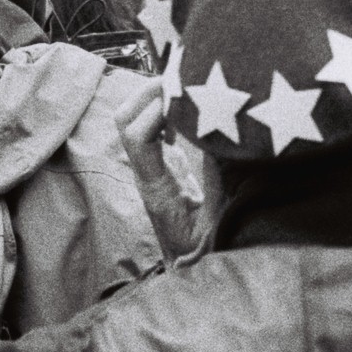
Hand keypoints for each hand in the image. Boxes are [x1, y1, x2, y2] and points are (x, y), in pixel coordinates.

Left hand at [115, 76, 208, 260]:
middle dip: (150, 93)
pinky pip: (151, 125)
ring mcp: (150, 167)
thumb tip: (226, 139)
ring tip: (189, 88)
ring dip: (156, 97)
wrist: (190, 271)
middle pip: (125, 120)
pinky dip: (166, 107)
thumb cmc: (205, 254)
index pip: (136, 138)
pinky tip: (190, 107)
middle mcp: (145, 174)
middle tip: (186, 80)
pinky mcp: (162, 163)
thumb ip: (220, 183)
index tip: (186, 97)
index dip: (156, 111)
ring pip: (133, 119)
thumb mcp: (218, 221)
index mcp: (156, 190)